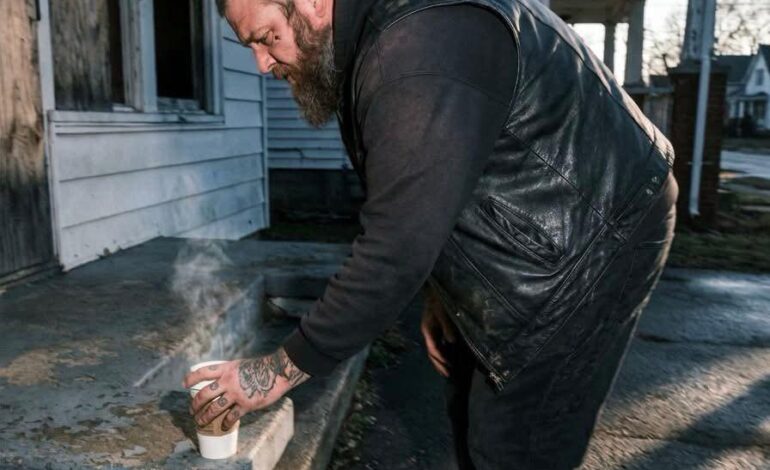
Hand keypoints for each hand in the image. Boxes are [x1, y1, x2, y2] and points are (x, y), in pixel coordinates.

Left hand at [183, 348, 309, 429]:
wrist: (277, 371)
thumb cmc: (261, 367)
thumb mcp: (240, 364)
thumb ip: (230, 372)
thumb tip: (221, 380)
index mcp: (226, 369)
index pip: (203, 373)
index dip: (191, 378)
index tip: (184, 384)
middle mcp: (228, 381)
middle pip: (205, 394)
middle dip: (195, 404)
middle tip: (192, 410)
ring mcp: (236, 394)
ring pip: (214, 408)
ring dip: (205, 417)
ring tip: (200, 421)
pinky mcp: (246, 404)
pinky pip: (232, 416)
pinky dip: (226, 423)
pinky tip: (224, 427)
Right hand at [420, 284, 456, 377]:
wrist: (434, 290)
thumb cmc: (438, 300)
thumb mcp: (443, 312)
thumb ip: (447, 327)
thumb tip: (451, 341)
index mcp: (428, 330)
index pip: (433, 349)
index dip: (440, 360)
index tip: (448, 368)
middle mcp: (428, 333)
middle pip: (432, 353)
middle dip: (439, 364)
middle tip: (448, 375)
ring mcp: (431, 331)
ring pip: (434, 349)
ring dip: (441, 360)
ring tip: (448, 369)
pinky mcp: (434, 329)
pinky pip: (438, 344)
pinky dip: (442, 352)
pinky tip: (449, 355)